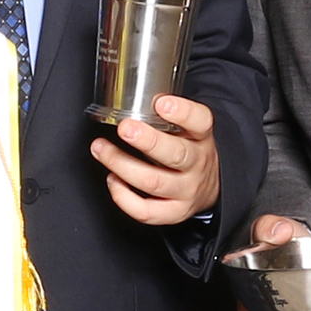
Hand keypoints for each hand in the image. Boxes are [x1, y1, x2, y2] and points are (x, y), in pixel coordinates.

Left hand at [93, 95, 220, 225]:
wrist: (209, 186)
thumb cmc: (188, 149)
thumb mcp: (188, 129)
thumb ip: (166, 116)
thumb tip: (128, 98)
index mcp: (201, 137)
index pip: (200, 122)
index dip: (182, 112)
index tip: (161, 103)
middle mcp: (197, 164)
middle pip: (176, 154)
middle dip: (147, 141)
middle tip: (124, 128)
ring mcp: (186, 191)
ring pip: (153, 182)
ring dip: (122, 165)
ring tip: (102, 149)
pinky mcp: (175, 212)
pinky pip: (146, 212)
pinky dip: (124, 197)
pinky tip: (113, 179)